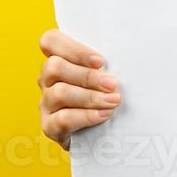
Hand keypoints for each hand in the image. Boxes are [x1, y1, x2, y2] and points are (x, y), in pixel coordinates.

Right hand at [37, 29, 120, 150]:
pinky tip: (103, 115)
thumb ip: (107, 65)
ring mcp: (46, 103)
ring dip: (90, 97)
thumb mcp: (106, 76)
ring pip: (59, 92)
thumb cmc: (107, 96)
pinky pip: (63, 118)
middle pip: (54, 67)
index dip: (73, 48)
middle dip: (87, 76)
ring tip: (113, 101)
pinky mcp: (49, 126)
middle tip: (112, 84)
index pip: (50, 41)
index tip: (100, 61)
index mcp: (59, 60)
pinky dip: (86, 116)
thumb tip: (130, 55)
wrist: (101, 136)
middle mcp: (47, 79)